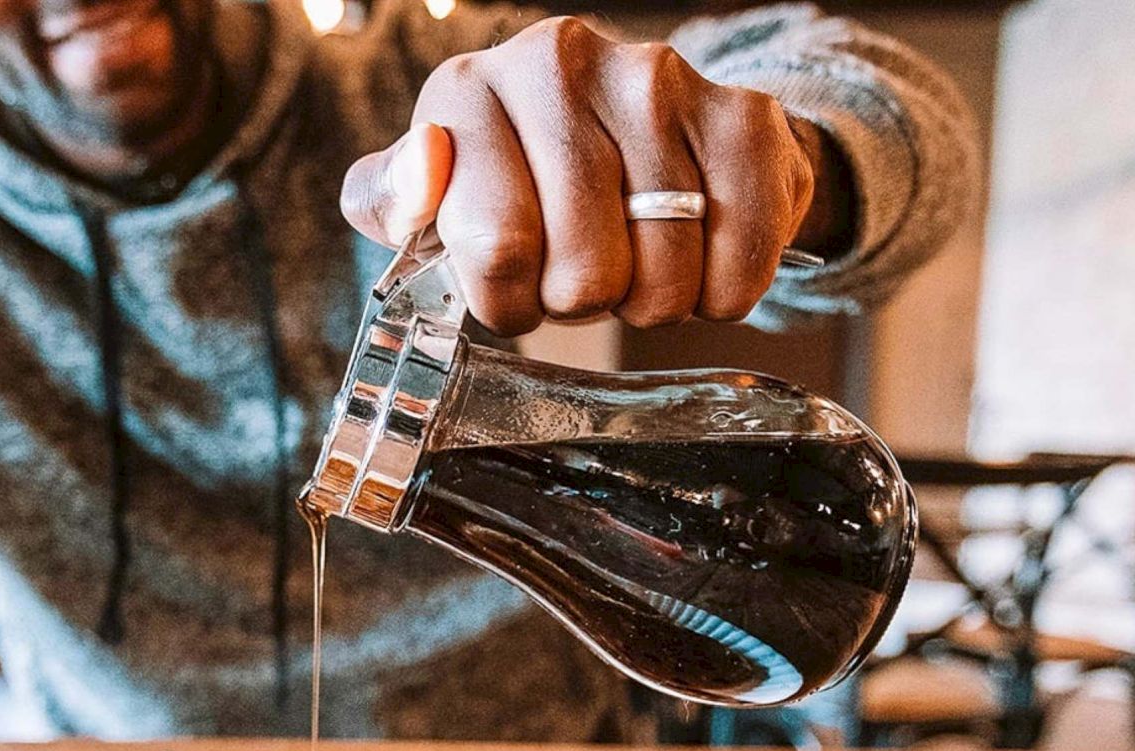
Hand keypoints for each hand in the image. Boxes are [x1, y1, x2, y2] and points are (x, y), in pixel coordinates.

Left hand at [341, 18, 823, 334]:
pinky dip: (724, 291)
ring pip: (664, 274)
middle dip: (582, 303)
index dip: (510, 302)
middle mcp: (558, 62)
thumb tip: (424, 166)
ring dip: (652, 302)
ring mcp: (656, 77)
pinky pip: (741, 254)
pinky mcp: (742, 112)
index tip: (515, 289)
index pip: (497, 248)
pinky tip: (698, 262)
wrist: (640, 141)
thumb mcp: (433, 201)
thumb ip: (392, 198)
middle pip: (585, 272)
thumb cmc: (520, 186)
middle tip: (580, 274)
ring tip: (634, 262)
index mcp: (468, 89)